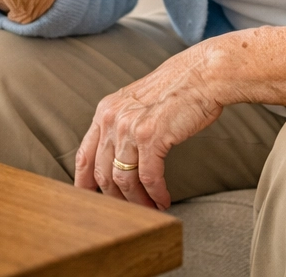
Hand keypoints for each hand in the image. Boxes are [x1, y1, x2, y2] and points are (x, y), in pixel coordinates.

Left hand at [74, 44, 224, 209]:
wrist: (202, 75)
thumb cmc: (176, 90)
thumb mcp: (137, 103)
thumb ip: (122, 125)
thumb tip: (118, 159)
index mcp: (105, 111)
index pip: (84, 154)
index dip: (83, 182)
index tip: (88, 199)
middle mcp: (112, 119)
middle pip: (102, 173)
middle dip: (115, 198)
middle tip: (129, 211)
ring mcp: (129, 127)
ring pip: (123, 179)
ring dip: (137, 201)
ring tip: (149, 209)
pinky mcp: (151, 136)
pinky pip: (149, 177)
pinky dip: (155, 194)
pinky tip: (163, 199)